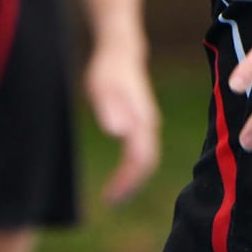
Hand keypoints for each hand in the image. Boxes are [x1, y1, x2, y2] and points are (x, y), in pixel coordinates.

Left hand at [84, 38, 161, 204]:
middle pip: (147, 164)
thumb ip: (109, 108)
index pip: (141, 160)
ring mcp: (147, 124)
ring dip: (132, 179)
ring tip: (113, 194)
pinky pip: (141, 152)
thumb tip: (117, 133)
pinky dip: (132, 168)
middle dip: (131, 185)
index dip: (128, 181)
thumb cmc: (108, 69)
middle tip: (110, 200)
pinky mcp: (142, 123)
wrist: (121, 51)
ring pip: (146, 160)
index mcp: (142, 120)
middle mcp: (149, 125)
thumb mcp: (101, 86)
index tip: (111, 196)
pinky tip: (118, 175)